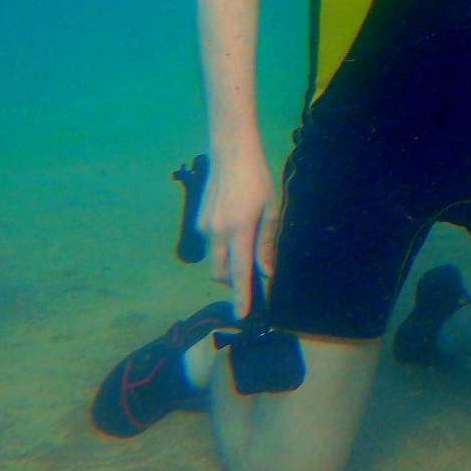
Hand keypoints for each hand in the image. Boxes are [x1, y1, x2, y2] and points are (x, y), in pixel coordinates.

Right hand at [200, 148, 274, 318]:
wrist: (231, 155)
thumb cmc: (258, 180)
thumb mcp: (271, 210)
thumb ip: (267, 244)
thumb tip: (266, 272)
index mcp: (238, 230)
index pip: (240, 272)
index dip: (241, 295)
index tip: (241, 315)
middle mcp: (216, 232)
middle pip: (220, 273)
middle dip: (234, 283)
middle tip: (252, 279)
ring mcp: (204, 228)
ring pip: (215, 261)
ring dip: (229, 266)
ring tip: (247, 252)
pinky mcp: (199, 222)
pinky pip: (212, 246)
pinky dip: (224, 250)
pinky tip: (237, 232)